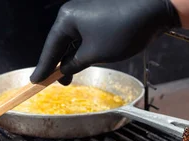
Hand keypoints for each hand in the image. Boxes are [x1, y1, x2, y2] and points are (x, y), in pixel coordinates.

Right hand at [30, 0, 180, 84]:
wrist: (154, 10)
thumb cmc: (122, 31)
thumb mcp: (94, 54)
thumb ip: (73, 64)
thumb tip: (63, 70)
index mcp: (66, 19)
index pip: (50, 48)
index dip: (43, 67)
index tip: (34, 82)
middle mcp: (72, 13)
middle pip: (58, 43)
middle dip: (55, 64)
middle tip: (49, 83)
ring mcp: (85, 13)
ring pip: (71, 41)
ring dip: (68, 59)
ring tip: (67, 78)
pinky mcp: (98, 16)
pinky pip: (82, 36)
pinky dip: (79, 51)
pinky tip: (79, 63)